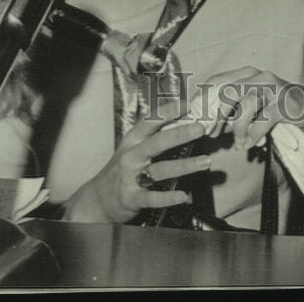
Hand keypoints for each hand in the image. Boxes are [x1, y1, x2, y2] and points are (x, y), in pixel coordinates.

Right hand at [64, 116, 210, 222]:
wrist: (99, 198)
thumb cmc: (123, 168)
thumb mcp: (134, 147)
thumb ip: (156, 135)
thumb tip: (186, 120)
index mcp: (133, 140)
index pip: (150, 121)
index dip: (168, 111)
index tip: (188, 104)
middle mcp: (131, 156)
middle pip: (157, 142)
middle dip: (179, 134)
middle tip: (200, 128)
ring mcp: (130, 177)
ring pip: (160, 170)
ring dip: (185, 166)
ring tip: (205, 161)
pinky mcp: (131, 198)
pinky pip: (152, 198)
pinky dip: (168, 197)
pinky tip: (184, 195)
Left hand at [189, 66, 303, 155]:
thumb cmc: (278, 110)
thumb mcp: (252, 107)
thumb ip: (231, 112)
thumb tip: (205, 125)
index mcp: (247, 75)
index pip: (216, 81)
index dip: (203, 100)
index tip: (197, 120)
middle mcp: (259, 76)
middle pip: (226, 91)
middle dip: (215, 115)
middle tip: (211, 134)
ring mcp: (273, 88)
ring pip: (244, 105)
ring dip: (237, 128)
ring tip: (238, 143)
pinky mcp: (285, 104)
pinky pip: (262, 121)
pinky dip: (253, 135)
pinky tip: (251, 144)